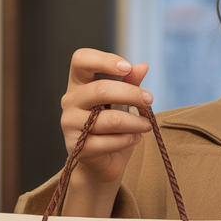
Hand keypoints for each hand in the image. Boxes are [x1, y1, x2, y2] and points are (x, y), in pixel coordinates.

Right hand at [59, 50, 152, 215]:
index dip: (104, 60)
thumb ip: (130, 83)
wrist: (102, 161)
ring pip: (110, 119)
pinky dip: (128, 140)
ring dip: (136, 122)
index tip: (127, 68)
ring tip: (147, 125)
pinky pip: (109, 141)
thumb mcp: (123, 102)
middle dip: (132, 94)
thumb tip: (142, 66)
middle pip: (101, 90)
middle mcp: (69, 100)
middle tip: (150, 100)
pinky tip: (135, 138)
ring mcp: (70, 124)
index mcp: (79, 83)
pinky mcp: (77, 147)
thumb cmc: (113, 126)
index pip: (81, 60)